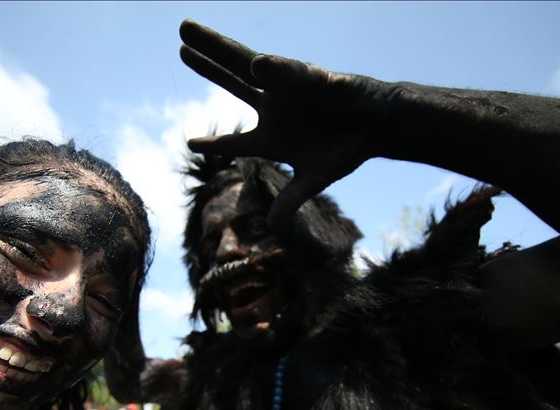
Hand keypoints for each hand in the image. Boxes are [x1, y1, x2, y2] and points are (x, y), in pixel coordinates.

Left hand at [180, 20, 395, 231]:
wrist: (379, 126)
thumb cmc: (346, 147)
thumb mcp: (314, 179)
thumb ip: (291, 201)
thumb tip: (273, 227)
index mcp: (271, 137)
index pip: (234, 142)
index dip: (213, 143)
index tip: (190, 142)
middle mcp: (274, 107)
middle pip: (231, 80)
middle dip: (206, 61)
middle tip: (181, 35)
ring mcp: (288, 90)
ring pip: (246, 63)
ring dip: (218, 47)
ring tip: (190, 32)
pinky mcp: (313, 78)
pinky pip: (291, 73)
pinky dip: (275, 69)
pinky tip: (257, 63)